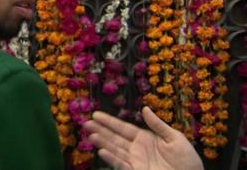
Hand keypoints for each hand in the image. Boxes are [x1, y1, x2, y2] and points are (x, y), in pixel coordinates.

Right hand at [83, 107, 203, 169]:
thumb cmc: (187, 160)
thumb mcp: (175, 138)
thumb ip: (158, 125)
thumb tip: (145, 109)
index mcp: (145, 137)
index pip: (123, 128)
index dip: (109, 121)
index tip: (96, 114)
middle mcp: (136, 148)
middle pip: (114, 137)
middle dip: (100, 130)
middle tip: (85, 123)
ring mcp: (135, 161)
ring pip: (114, 149)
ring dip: (102, 142)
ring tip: (90, 134)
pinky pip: (121, 164)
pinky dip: (111, 158)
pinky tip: (101, 151)